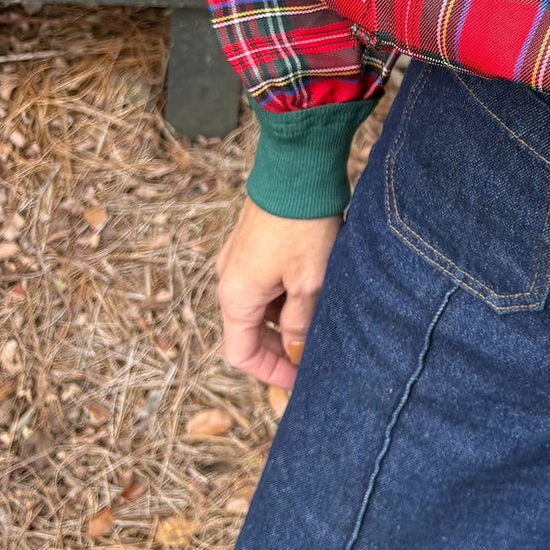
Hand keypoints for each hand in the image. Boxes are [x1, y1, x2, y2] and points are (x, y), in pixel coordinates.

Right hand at [214, 198, 340, 390]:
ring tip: (320, 321)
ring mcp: (238, 261)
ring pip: (259, 307)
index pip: (241, 355)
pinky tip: (313, 291)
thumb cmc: (303, 226)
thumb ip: (299, 323)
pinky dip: (283, 296)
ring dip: (284, 320)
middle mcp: (229, 281)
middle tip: (315, 356)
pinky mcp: (251, 245)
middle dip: (280, 348)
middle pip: (249, 333)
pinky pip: (263, 283)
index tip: (301, 379)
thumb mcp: (309, 282)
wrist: (296, 170)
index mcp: (236, 297)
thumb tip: (295, 351)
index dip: (271, 372)